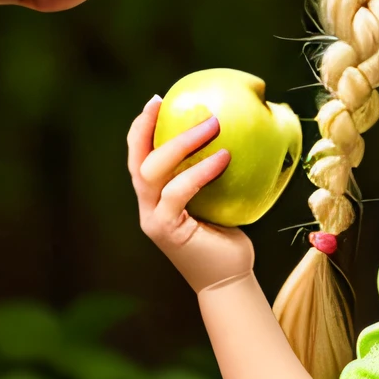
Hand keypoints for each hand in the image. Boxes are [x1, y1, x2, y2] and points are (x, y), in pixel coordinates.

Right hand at [128, 96, 255, 293]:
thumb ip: (215, 174)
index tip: (157, 100)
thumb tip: (240, 134)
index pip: (139, 157)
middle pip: (138, 160)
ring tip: (212, 124)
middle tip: (173, 103)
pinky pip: (178, 193)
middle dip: (152, 127)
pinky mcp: (167, 231)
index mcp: (155, 198)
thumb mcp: (220, 199)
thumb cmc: (228, 237)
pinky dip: (199, 172)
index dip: (142, 128)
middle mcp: (148, 207)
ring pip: (152, 172)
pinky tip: (223, 158)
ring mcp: (153, 219)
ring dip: (181, 143)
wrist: (229, 278)